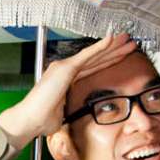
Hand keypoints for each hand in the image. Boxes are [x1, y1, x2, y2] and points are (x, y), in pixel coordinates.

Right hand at [0, 33, 141, 144]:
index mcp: (66, 80)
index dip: (107, 61)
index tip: (121, 56)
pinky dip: (100, 47)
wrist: (30, 120)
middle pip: (95, 59)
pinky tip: (112, 39)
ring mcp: (65, 67)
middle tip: (129, 42)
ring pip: (94, 55)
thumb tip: (78, 119)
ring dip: (112, 46)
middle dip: (114, 50)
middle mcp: (65, 70)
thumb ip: (72, 111)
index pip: (92, 68)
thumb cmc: (42, 121)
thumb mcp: (64, 115)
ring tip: (127, 39)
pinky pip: (87, 56)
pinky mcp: (66, 68)